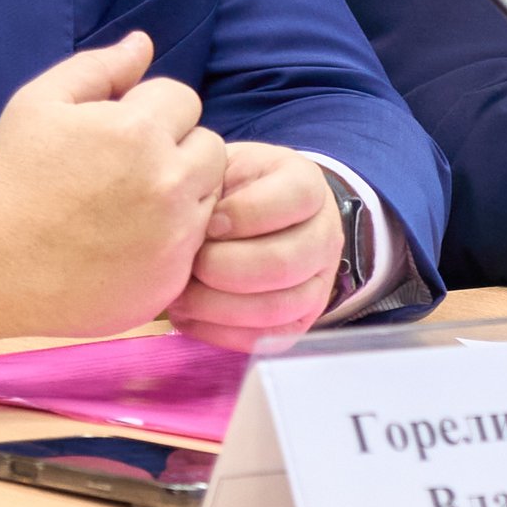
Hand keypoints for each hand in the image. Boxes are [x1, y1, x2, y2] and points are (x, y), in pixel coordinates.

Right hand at [0, 32, 224, 346]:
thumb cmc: (12, 179)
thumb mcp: (38, 104)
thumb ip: (99, 68)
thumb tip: (144, 44)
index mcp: (138, 131)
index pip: (183, 99)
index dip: (150, 110)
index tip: (118, 133)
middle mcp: (168, 181)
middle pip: (208, 145)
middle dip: (176, 147)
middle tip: (129, 169)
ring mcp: (175, 235)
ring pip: (210, 193)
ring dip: (184, 190)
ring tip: (133, 204)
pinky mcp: (173, 276)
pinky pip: (197, 242)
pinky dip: (174, 236)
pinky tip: (131, 241)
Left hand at [165, 140, 344, 351]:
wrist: (249, 217)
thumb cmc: (226, 191)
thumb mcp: (223, 167)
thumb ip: (211, 184)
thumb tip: (186, 223)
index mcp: (308, 186)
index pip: (294, 198)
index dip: (245, 213)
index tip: (207, 222)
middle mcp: (325, 235)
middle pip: (284, 262)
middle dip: (224, 268)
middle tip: (189, 264)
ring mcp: (319, 282)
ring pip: (276, 307)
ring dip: (219, 306)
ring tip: (181, 296)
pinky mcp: (301, 320)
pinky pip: (267, 339)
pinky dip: (222, 333)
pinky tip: (191, 317)